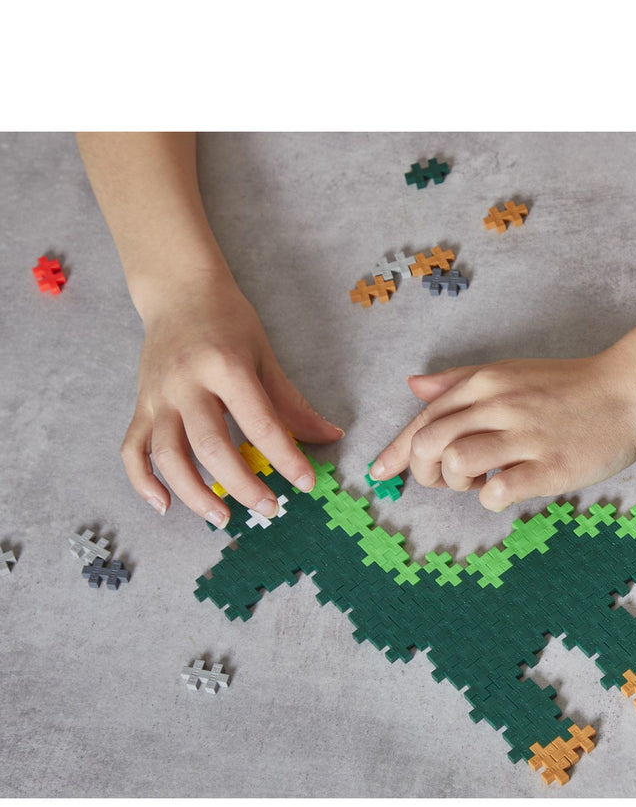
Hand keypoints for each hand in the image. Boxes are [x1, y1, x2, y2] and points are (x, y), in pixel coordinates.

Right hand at [121, 274, 343, 525]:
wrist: (178, 290)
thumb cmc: (228, 321)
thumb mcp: (266, 356)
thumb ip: (293, 403)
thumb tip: (330, 437)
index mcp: (224, 367)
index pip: (259, 422)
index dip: (285, 457)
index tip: (306, 483)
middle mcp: (186, 383)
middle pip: (210, 446)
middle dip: (242, 484)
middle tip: (270, 508)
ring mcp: (158, 396)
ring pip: (167, 456)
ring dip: (194, 493)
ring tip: (222, 516)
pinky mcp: (141, 405)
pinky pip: (133, 450)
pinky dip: (143, 481)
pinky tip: (164, 505)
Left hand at [371, 349, 635, 510]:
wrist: (630, 391)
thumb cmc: (568, 387)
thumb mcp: (510, 372)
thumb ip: (460, 381)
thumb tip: (414, 385)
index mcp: (485, 382)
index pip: (423, 418)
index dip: (396, 451)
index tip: (379, 473)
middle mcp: (500, 404)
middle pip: (429, 443)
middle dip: (422, 471)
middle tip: (446, 480)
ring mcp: (526, 435)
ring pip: (455, 463)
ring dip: (456, 483)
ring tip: (479, 482)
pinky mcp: (551, 465)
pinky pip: (498, 490)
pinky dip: (490, 499)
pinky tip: (505, 491)